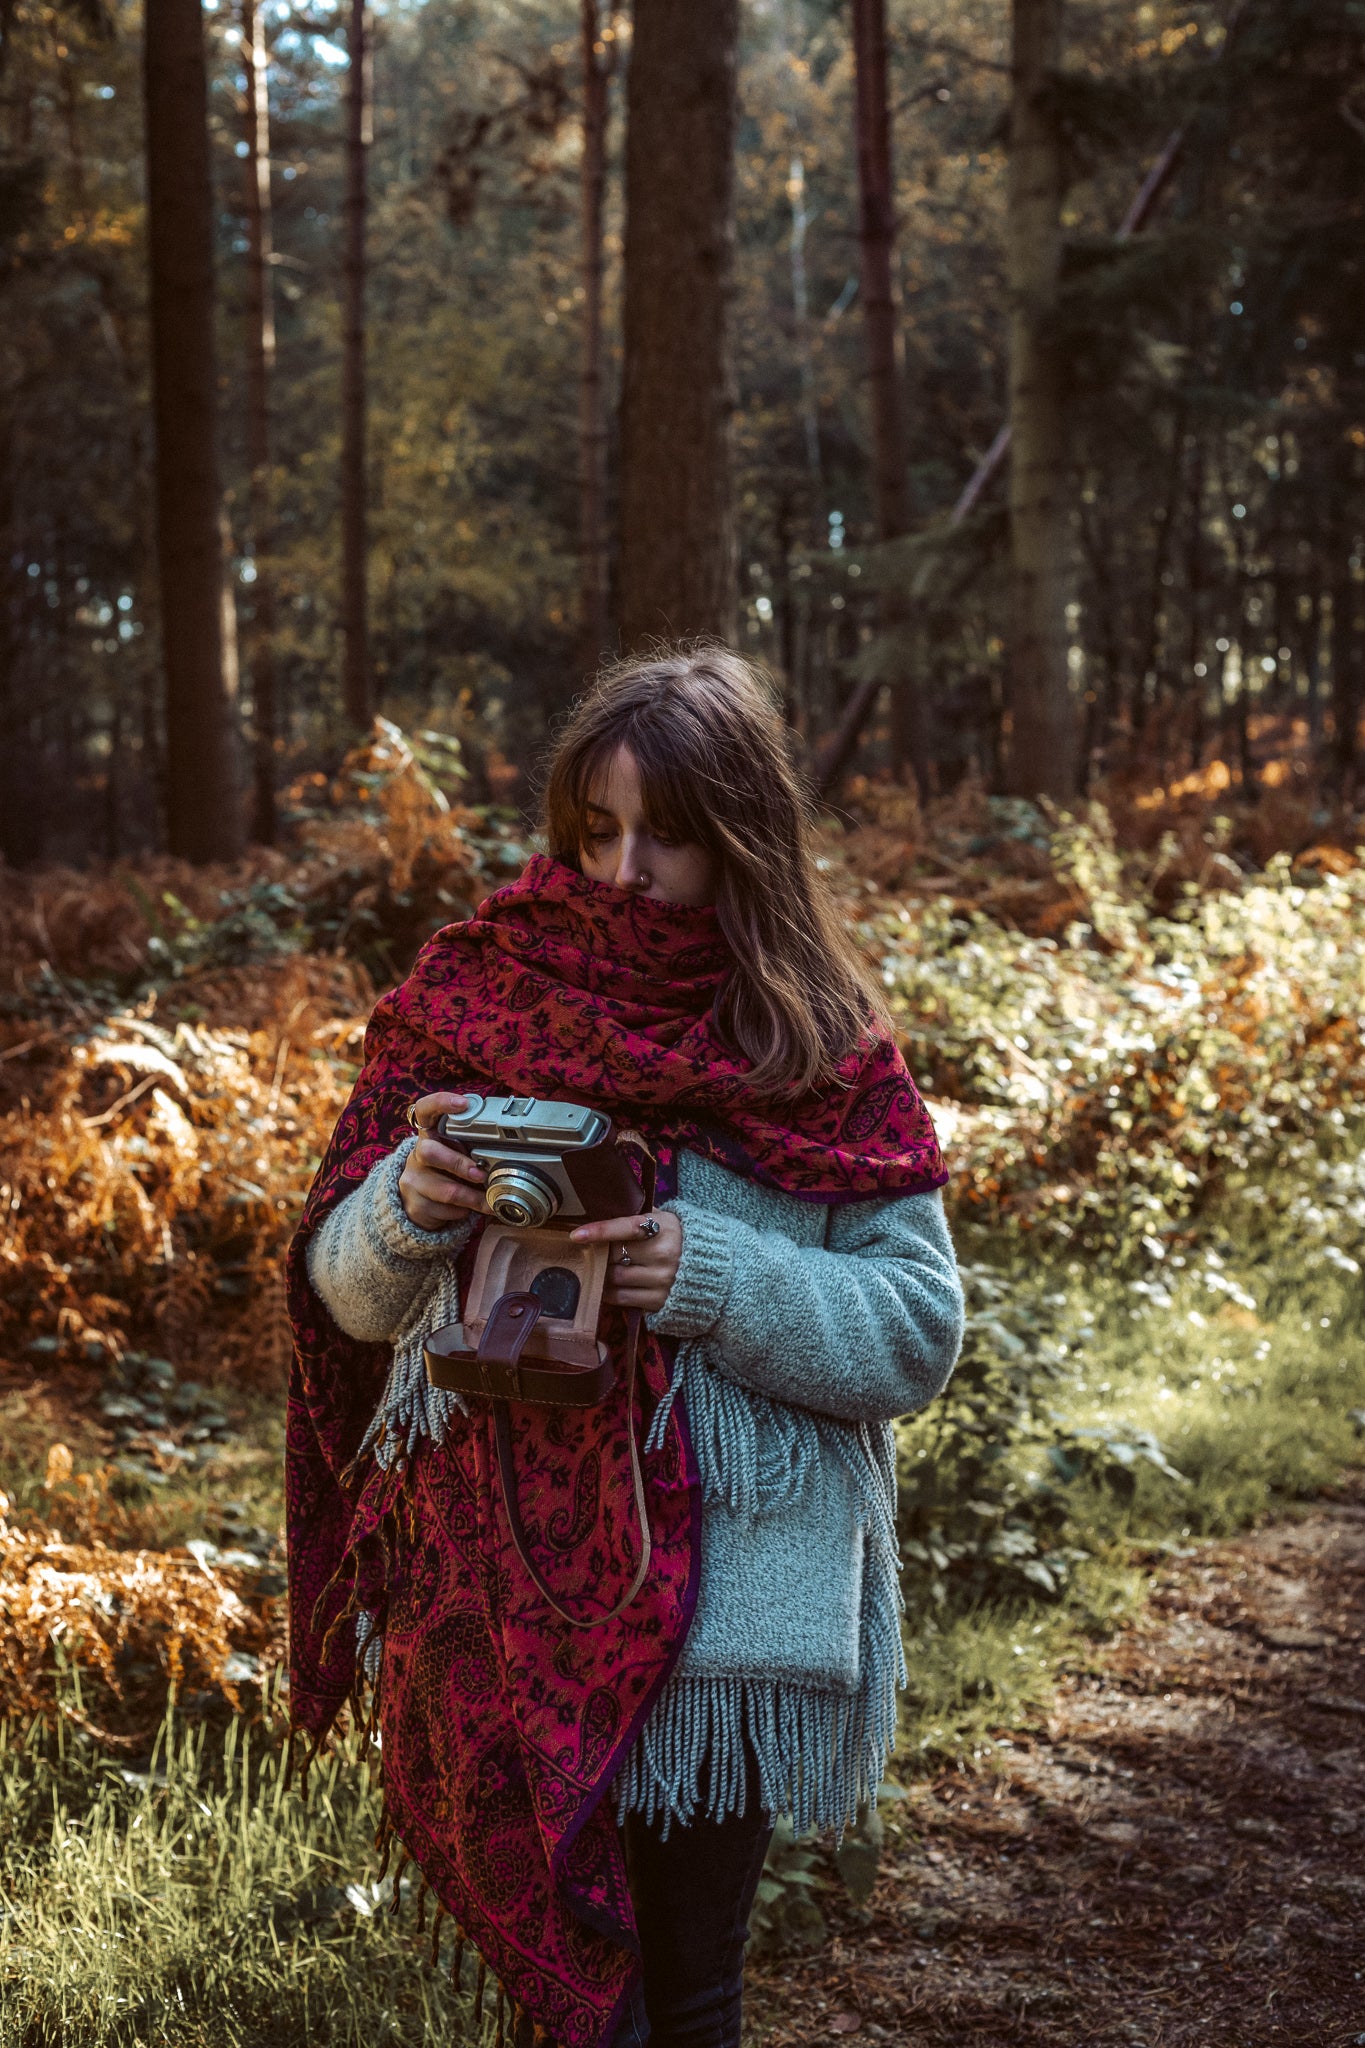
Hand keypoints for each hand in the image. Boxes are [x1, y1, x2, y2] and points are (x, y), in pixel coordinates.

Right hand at [397, 1093, 486, 1230]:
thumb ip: (471, 1144)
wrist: (420, 1202)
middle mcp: (417, 1154)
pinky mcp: (416, 1205)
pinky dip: (463, 1212)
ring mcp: (413, 1180)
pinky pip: (445, 1211)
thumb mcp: (455, 1152)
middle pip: (429, 1152)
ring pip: (445, 1190)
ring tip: (489, 1201)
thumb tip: (508, 1144)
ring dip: (472, 1197)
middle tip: (480, 1173)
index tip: (463, 1104)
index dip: (441, 1103)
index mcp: (429, 1134)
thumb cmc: (446, 1169)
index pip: (425, 1109)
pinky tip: (468, 1209)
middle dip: (458, 1163)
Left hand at [570, 1209, 682, 1314]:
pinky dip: (608, 1292)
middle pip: (614, 1255)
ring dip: (602, 1273)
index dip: (601, 1230)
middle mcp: (664, 1254)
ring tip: (600, 1268)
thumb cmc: (674, 1238)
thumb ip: (635, 1216)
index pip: (627, 1227)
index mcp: (663, 1227)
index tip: (576, 1235)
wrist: (708, 1266)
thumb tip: (598, 1212)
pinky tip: (607, 1285)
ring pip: (614, 1278)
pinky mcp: (658, 1300)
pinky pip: (621, 1297)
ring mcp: (662, 1279)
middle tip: (591, 1251)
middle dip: (600, 1253)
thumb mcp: (662, 1219)